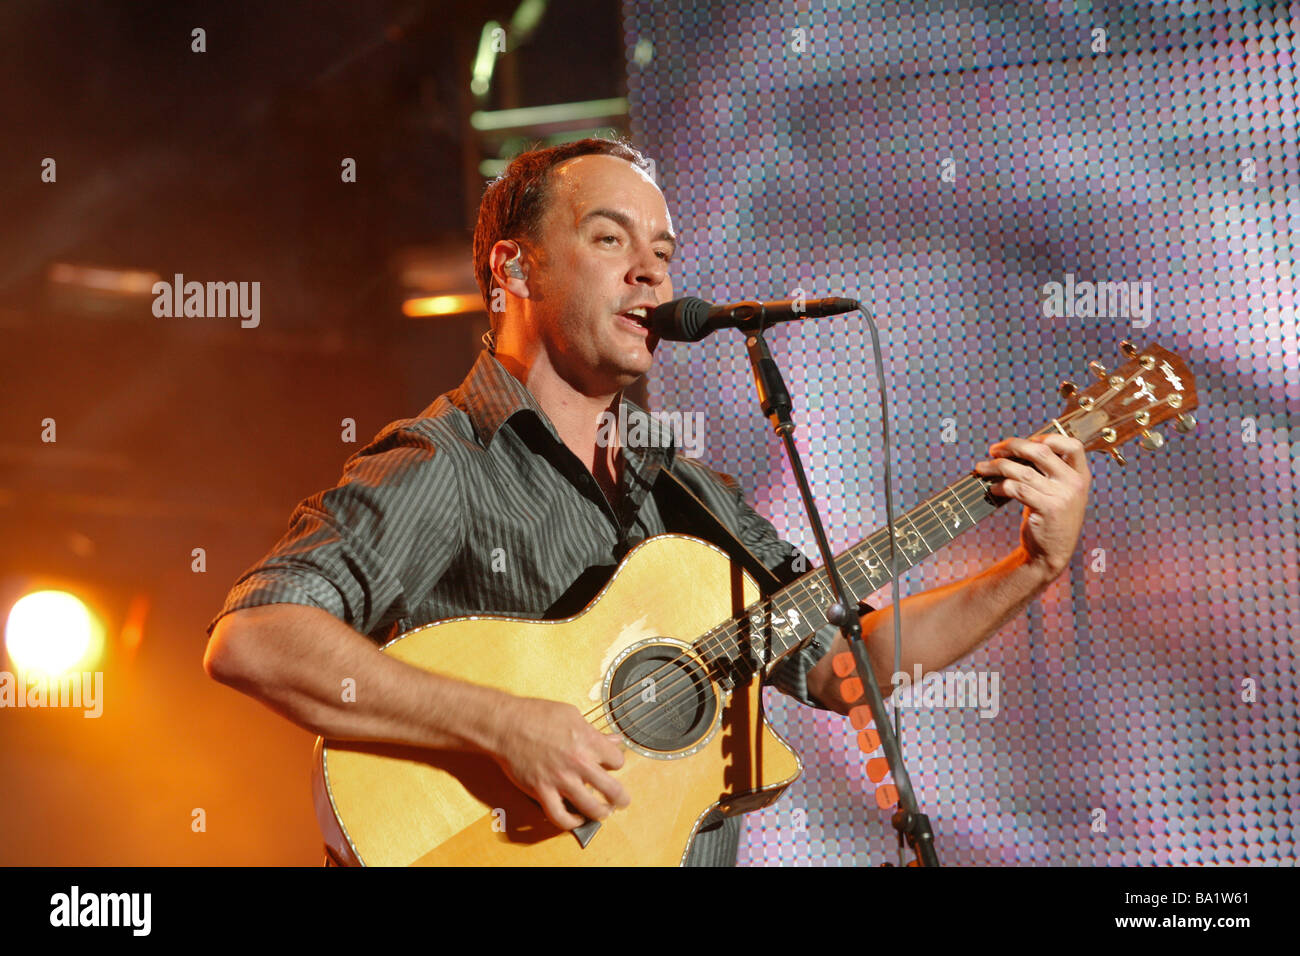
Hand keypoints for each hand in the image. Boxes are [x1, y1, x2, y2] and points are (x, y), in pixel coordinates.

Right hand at [487, 695, 629, 829]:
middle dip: (621, 798)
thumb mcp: (571, 714)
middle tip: (622, 800)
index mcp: (588, 740)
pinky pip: (560, 817)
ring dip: (602, 813)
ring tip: (603, 812)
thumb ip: (593, 731)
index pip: (617, 760)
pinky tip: (575, 819)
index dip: (615, 762)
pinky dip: (571, 823)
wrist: (505, 724)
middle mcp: (578, 762)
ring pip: (591, 808)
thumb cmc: (535, 714)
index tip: (611, 764)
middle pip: (612, 789)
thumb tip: (612, 739)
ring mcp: (560, 779)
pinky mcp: (542, 791)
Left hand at [974, 434, 1090, 580]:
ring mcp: (1062, 496)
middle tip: (994, 450)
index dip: (1048, 437)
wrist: (1051, 554)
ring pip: (1023, 471)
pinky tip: (992, 488)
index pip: (1072, 445)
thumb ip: (1048, 472)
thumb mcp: (1058, 493)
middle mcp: (1074, 483)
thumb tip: (1016, 448)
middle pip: (1041, 451)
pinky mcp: (1047, 509)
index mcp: (1081, 476)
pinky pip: (1017, 489)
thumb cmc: (1049, 519)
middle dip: (1012, 446)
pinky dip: (1000, 486)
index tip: (1027, 441)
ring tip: (982, 468)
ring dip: (997, 466)